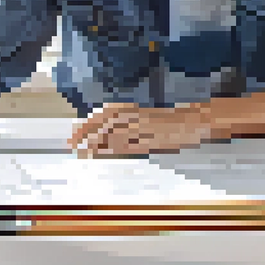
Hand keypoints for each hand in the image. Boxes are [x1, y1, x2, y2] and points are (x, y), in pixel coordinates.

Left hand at [68, 102, 214, 156]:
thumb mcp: (146, 119)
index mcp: (133, 110)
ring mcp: (142, 128)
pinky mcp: (150, 140)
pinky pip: (126, 145)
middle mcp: (135, 116)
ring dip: (94, 141)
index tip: (74, 131)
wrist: (193, 120)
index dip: (88, 122)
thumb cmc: (170, 121)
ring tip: (79, 149)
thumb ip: (128, 123)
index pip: (105, 115)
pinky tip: (99, 153)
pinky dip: (111, 149)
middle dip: (85, 132)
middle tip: (70, 142)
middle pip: (104, 123)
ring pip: (112, 133)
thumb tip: (106, 134)